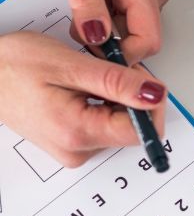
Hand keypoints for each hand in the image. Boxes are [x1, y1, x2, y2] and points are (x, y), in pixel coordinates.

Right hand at [0, 32, 165, 166]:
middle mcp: (78, 150)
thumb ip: (118, 83)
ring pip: (121, 122)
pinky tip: (84, 85)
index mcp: (78, 134)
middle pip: (133, 127)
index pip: (142, 132)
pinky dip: (105, 101)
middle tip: (108, 68)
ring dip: (118, 95)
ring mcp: (74, 147)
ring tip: (89, 76)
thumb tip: (156, 94)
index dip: (150, 101)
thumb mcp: (72, 66)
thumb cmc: (15, 66)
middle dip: (133, 94)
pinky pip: (105, 122)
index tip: (138, 76)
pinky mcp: (72, 140)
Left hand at [42, 0, 171, 63]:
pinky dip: (107, 21)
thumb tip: (97, 34)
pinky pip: (128, 22)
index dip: (120, 54)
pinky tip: (93, 2)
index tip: (91, 49)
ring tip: (85, 5)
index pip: (148, 40)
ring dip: (106, 31)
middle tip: (80, 22)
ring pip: (133, 33)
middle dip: (110, 42)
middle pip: (142, 40)